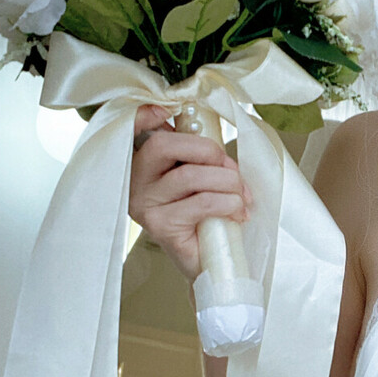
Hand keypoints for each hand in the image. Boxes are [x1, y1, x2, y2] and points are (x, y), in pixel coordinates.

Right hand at [128, 104, 250, 280]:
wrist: (208, 264)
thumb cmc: (206, 218)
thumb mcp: (202, 179)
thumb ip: (200, 157)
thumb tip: (216, 140)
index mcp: (144, 163)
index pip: (134, 129)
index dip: (144, 116)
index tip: (164, 113)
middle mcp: (136, 181)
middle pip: (167, 146)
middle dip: (210, 152)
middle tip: (233, 174)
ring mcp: (145, 204)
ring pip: (190, 175)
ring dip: (228, 183)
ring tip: (242, 198)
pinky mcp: (160, 226)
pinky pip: (201, 203)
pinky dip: (228, 204)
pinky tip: (237, 213)